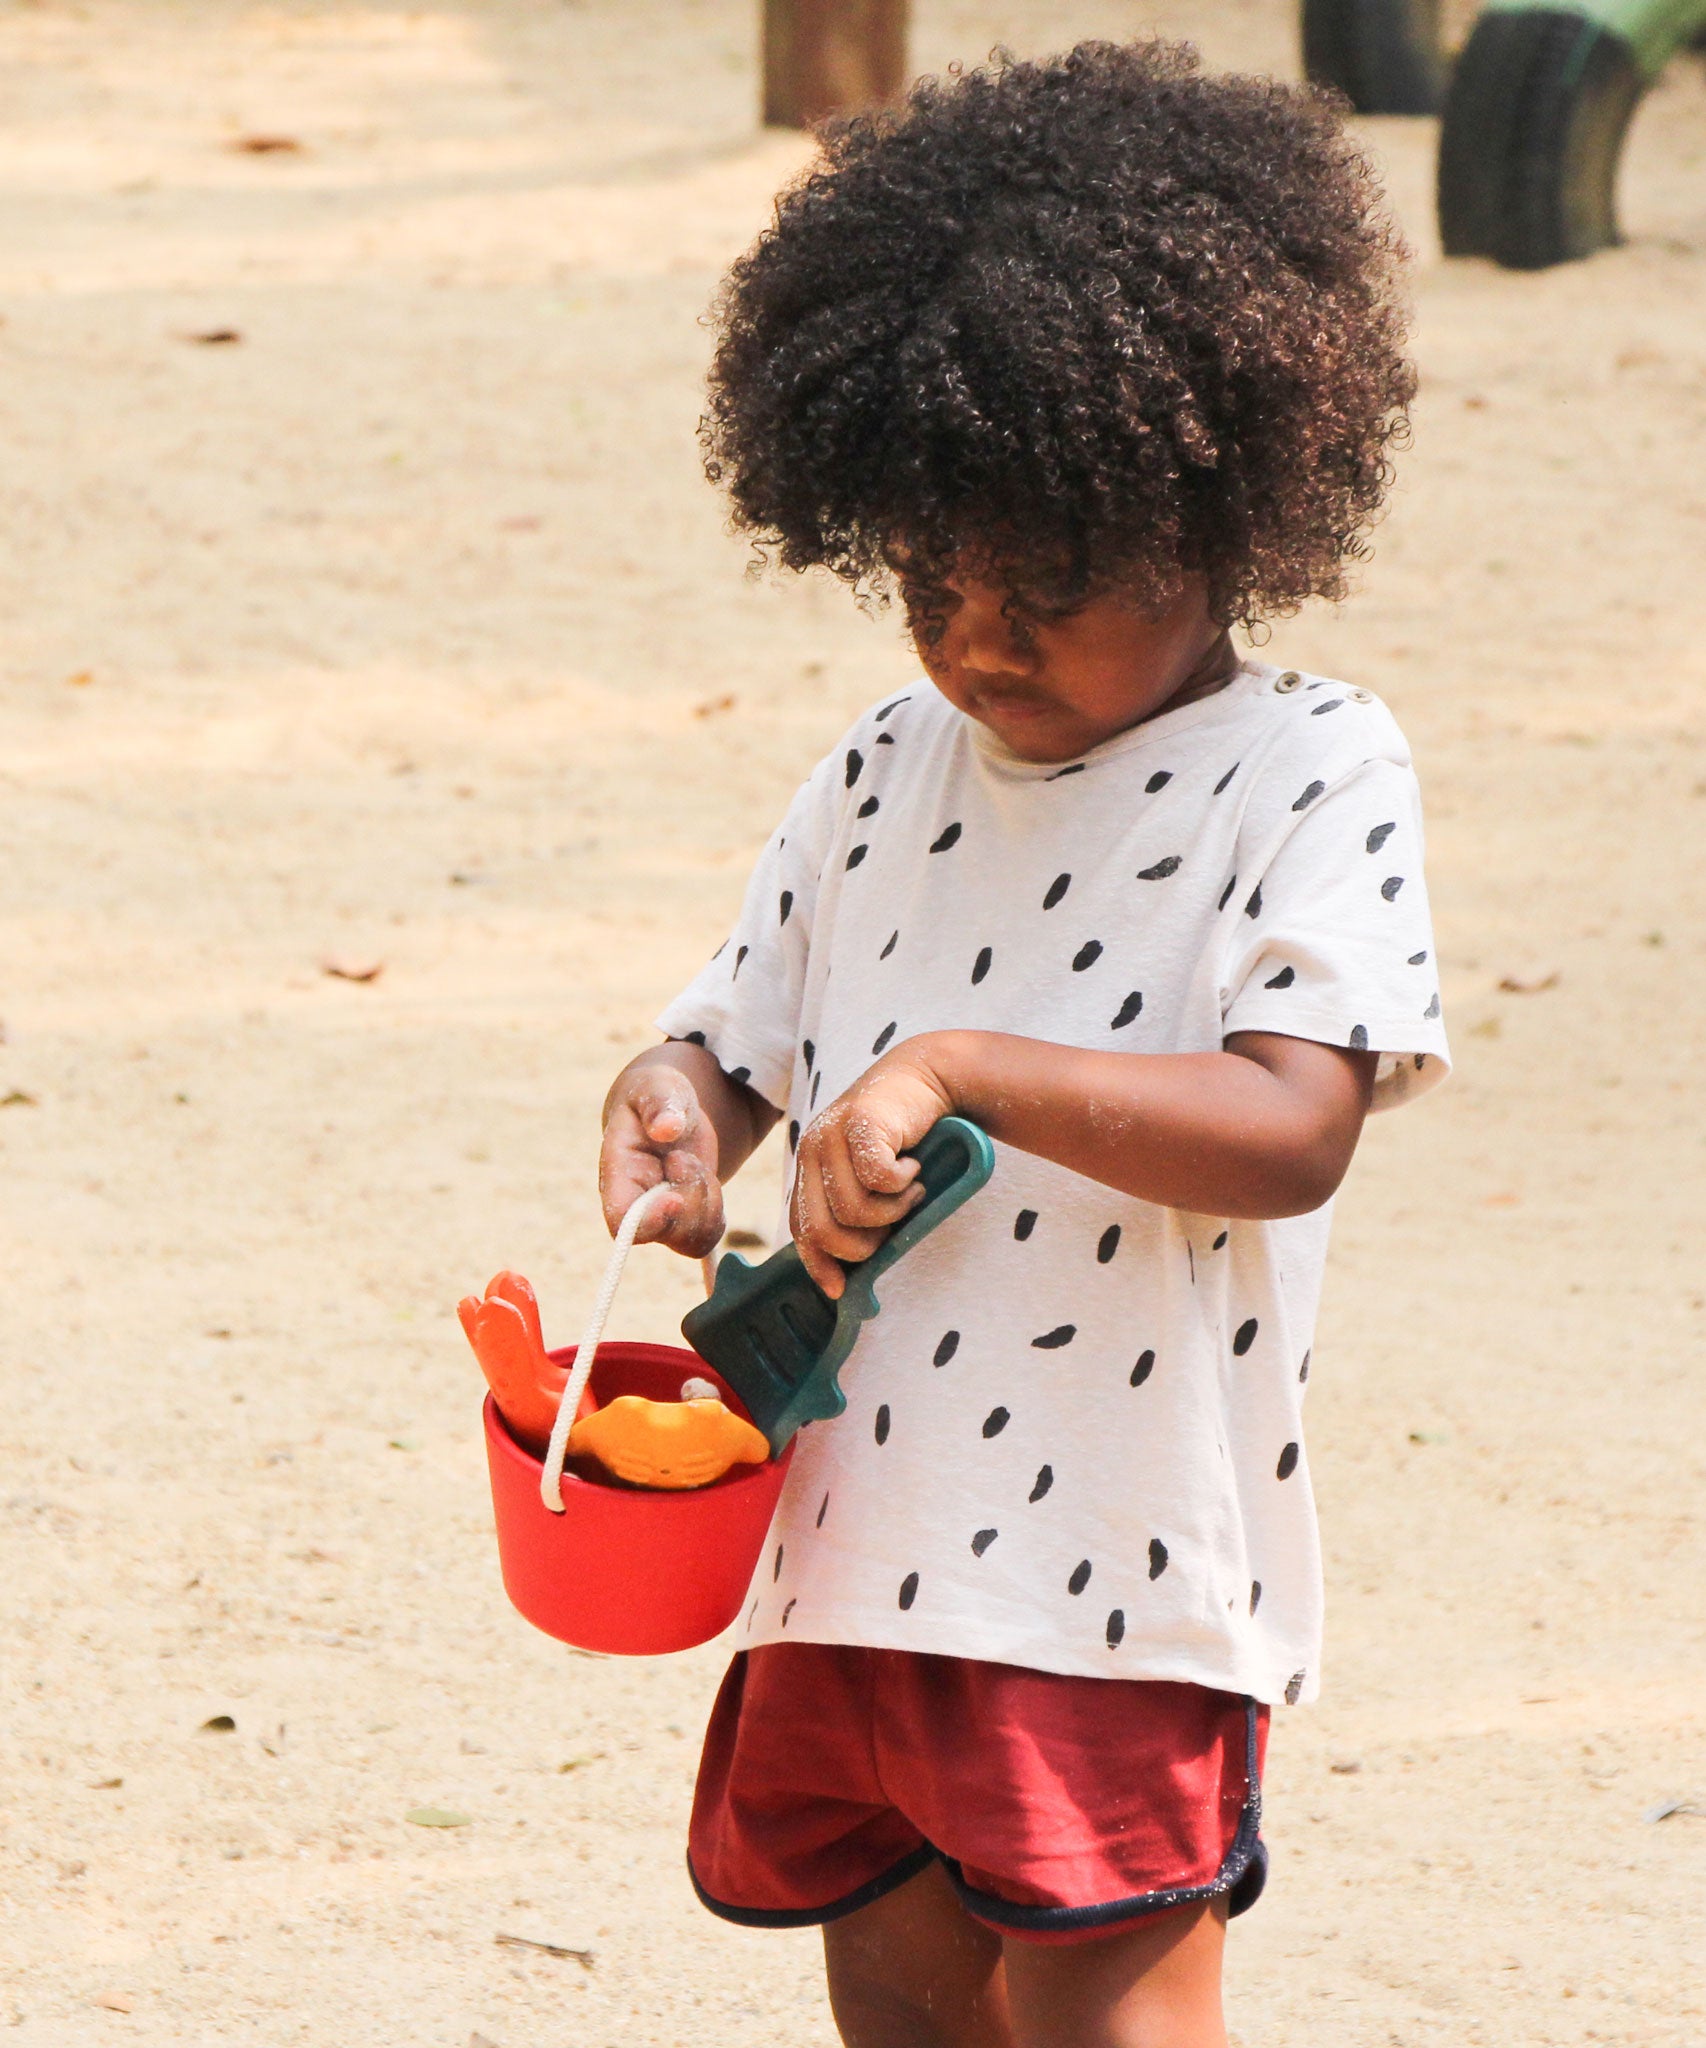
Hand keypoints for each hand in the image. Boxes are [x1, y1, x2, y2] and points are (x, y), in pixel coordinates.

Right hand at [599, 1062, 724, 1256]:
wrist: (670, 1110)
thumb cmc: (657, 1094)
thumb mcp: (658, 1087)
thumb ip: (659, 1104)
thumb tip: (666, 1127)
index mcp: (619, 1173)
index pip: (621, 1220)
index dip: (649, 1221)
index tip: (674, 1196)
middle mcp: (636, 1204)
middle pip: (664, 1234)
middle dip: (690, 1199)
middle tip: (684, 1159)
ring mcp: (662, 1216)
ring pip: (691, 1239)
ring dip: (707, 1202)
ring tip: (693, 1163)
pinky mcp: (686, 1219)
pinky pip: (708, 1234)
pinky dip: (717, 1210)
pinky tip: (705, 1178)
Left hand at [791, 1040, 954, 1297]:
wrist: (928, 1076)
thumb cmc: (906, 1137)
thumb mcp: (874, 1179)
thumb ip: (858, 1211)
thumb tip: (851, 1275)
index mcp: (809, 1168)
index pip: (801, 1229)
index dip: (818, 1265)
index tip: (840, 1290)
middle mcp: (811, 1152)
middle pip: (824, 1231)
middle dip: (865, 1244)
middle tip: (894, 1224)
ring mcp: (830, 1135)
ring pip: (853, 1211)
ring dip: (893, 1212)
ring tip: (910, 1190)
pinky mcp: (858, 1122)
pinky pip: (878, 1180)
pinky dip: (903, 1184)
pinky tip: (913, 1167)